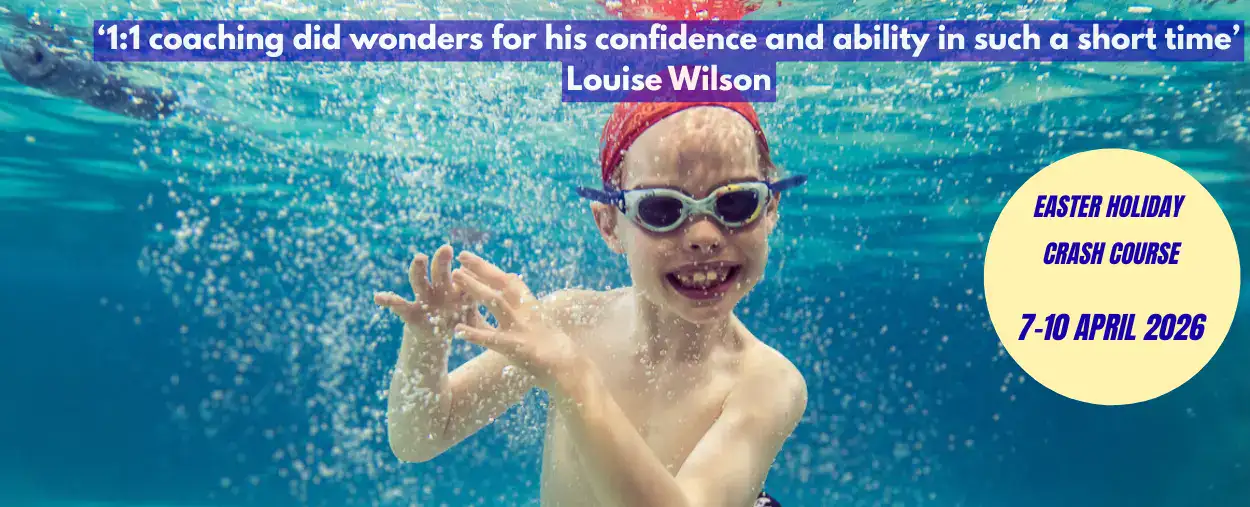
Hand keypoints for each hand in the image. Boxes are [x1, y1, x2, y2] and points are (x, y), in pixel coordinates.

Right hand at [374, 245, 484, 339]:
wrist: (436, 338)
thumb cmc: (458, 322)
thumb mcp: (473, 317)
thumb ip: (483, 306)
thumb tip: (510, 284)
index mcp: (457, 289)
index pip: (461, 275)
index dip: (466, 268)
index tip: (471, 258)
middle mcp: (439, 289)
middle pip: (440, 272)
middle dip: (442, 260)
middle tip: (447, 248)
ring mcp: (423, 298)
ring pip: (420, 281)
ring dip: (419, 269)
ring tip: (419, 258)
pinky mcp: (410, 312)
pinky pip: (398, 306)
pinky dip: (388, 301)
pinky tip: (378, 297)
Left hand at [450, 251, 584, 393]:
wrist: (569, 368)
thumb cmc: (551, 349)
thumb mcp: (537, 325)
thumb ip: (520, 312)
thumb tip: (506, 300)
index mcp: (530, 307)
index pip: (508, 282)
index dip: (489, 269)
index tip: (470, 259)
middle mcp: (525, 312)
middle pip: (502, 284)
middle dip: (482, 269)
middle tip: (462, 256)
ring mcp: (520, 328)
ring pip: (496, 302)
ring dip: (476, 287)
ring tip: (457, 276)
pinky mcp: (516, 347)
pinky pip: (492, 339)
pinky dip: (475, 335)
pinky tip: (458, 331)